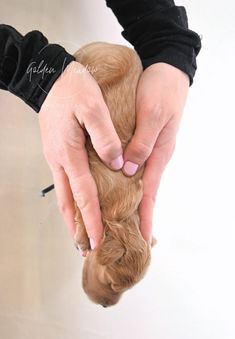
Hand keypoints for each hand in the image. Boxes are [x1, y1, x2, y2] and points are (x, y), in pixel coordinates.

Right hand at [39, 61, 122, 249]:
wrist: (50, 77)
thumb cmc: (73, 90)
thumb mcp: (93, 108)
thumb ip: (106, 137)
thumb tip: (118, 164)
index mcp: (69, 153)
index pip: (84, 195)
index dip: (92, 219)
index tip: (97, 241)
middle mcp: (59, 161)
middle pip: (67, 203)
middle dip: (77, 227)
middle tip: (84, 249)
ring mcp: (56, 158)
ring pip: (63, 195)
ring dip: (72, 217)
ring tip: (80, 234)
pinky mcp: (57, 152)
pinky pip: (64, 183)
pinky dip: (71, 200)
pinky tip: (77, 204)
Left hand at [123, 62, 188, 241]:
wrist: (166, 70)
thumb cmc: (161, 90)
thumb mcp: (152, 114)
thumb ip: (142, 142)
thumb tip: (129, 170)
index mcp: (159, 152)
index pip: (151, 191)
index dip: (146, 214)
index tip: (143, 237)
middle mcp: (154, 155)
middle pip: (145, 191)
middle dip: (138, 214)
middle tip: (128, 235)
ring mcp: (149, 149)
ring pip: (138, 180)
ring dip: (131, 199)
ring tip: (120, 218)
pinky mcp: (142, 141)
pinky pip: (134, 166)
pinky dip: (127, 180)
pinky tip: (118, 187)